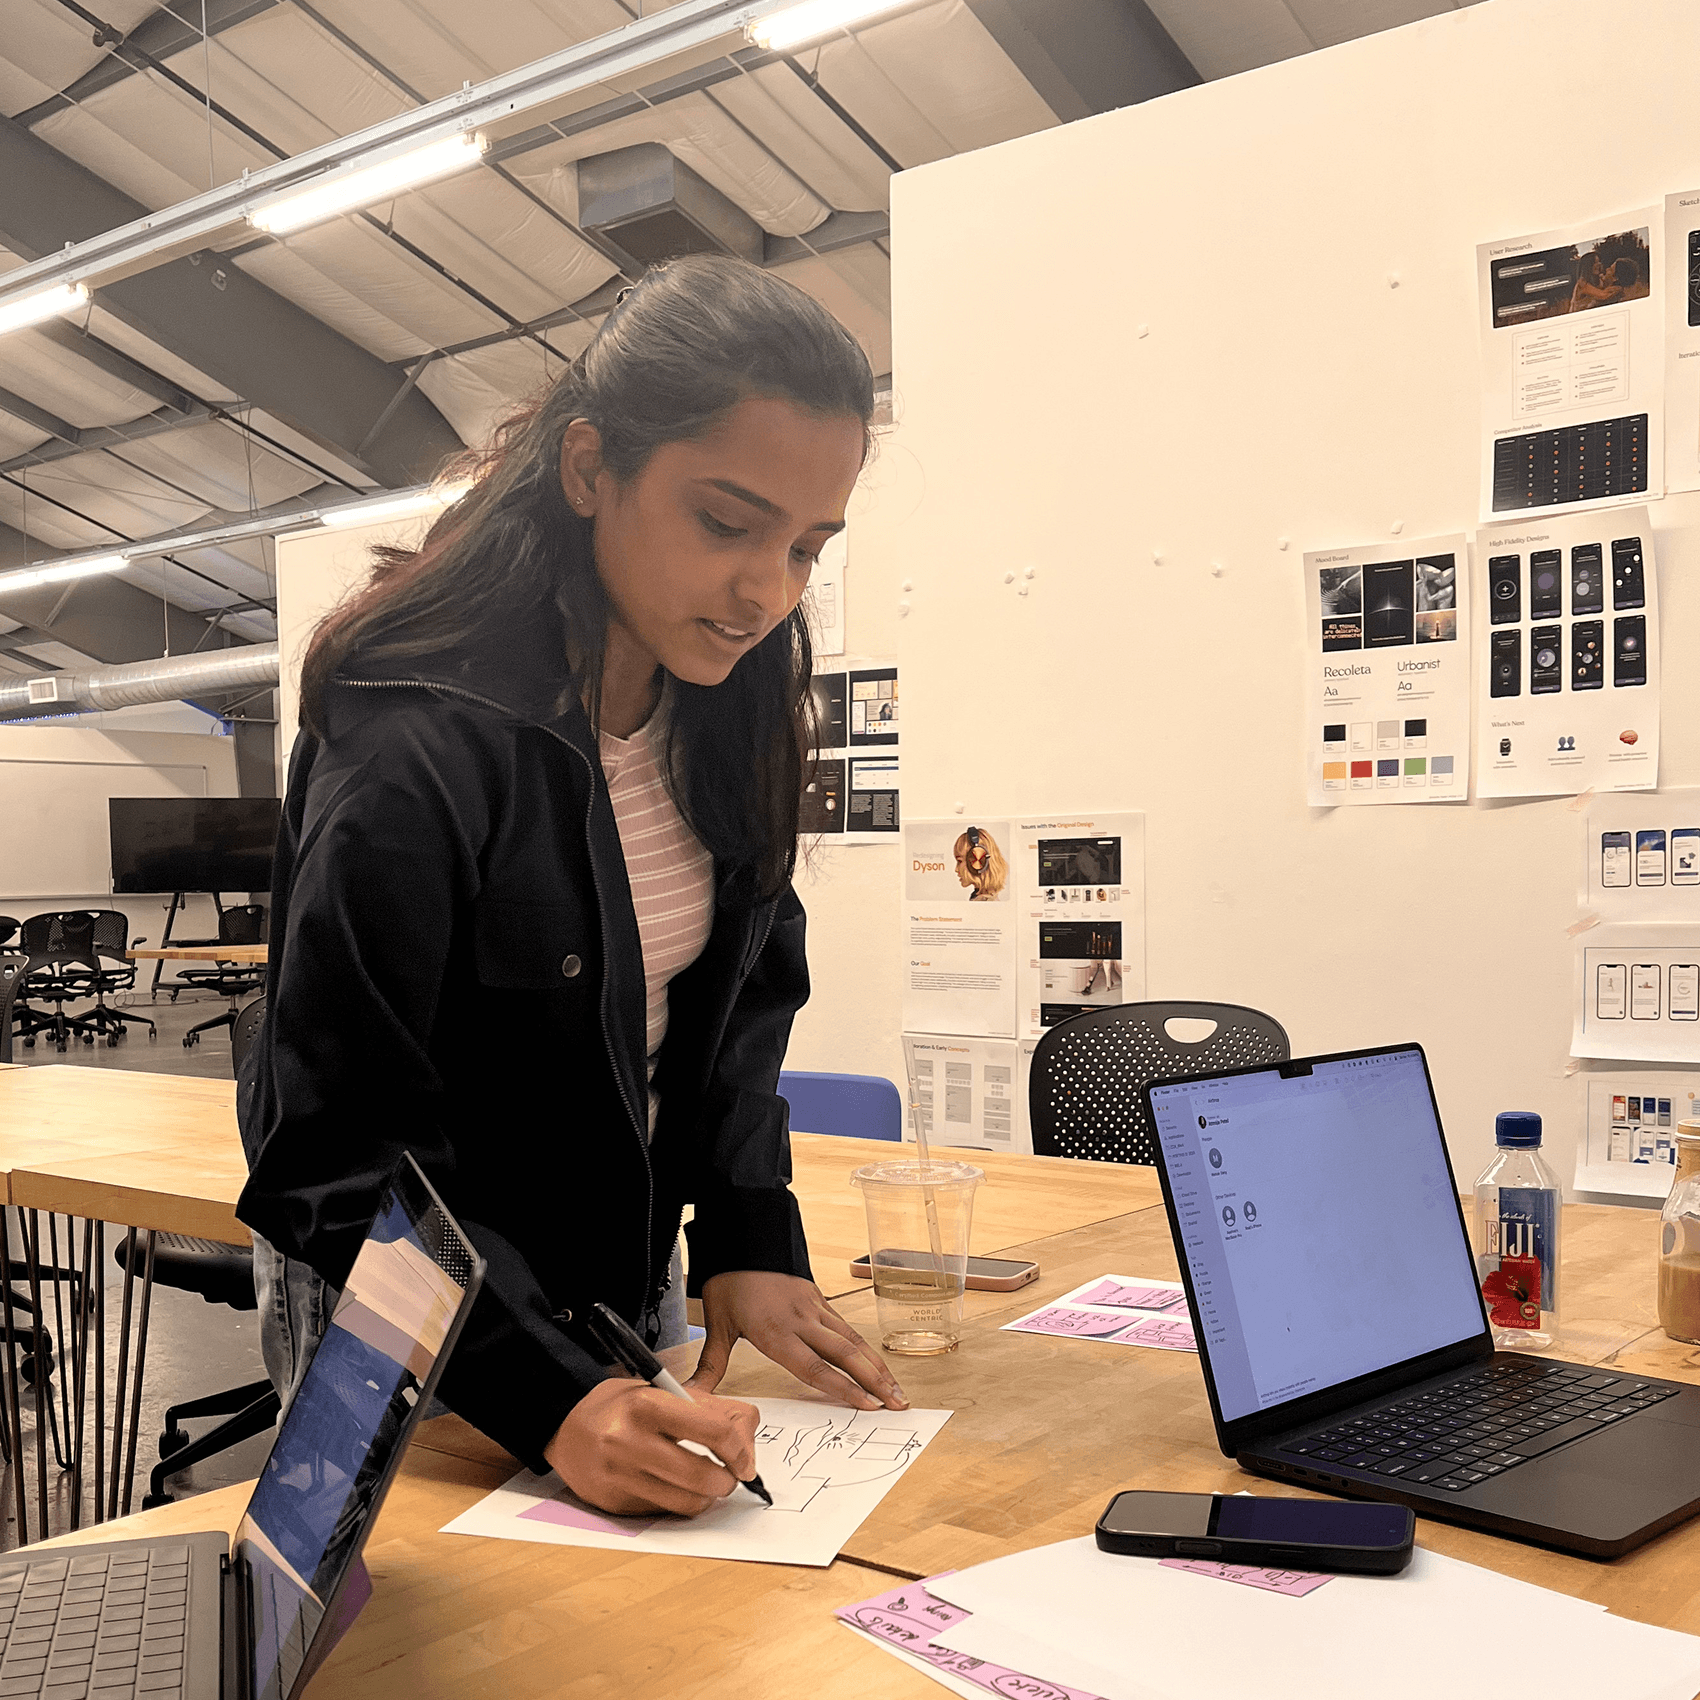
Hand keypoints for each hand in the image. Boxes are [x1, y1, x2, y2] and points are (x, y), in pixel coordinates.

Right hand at [543, 1377, 759, 1516]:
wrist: (563, 1423)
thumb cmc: (621, 1405)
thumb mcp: (663, 1390)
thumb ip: (710, 1410)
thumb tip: (747, 1448)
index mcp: (647, 1404)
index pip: (713, 1430)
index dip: (739, 1449)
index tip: (744, 1459)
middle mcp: (630, 1442)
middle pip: (702, 1476)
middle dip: (727, 1481)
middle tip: (730, 1476)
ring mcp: (619, 1477)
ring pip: (686, 1503)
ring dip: (707, 1498)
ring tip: (706, 1484)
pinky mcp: (614, 1503)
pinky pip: (662, 1512)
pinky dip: (677, 1503)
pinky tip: (673, 1487)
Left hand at [686, 1270, 907, 1411]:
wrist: (742, 1234)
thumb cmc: (729, 1280)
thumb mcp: (717, 1324)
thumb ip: (711, 1365)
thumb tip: (690, 1395)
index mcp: (776, 1332)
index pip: (816, 1368)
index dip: (844, 1389)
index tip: (868, 1406)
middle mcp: (801, 1320)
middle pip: (846, 1355)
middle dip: (875, 1382)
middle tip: (899, 1405)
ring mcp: (814, 1307)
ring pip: (853, 1339)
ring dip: (877, 1366)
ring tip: (897, 1389)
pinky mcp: (818, 1296)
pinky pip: (846, 1325)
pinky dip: (865, 1346)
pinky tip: (875, 1361)